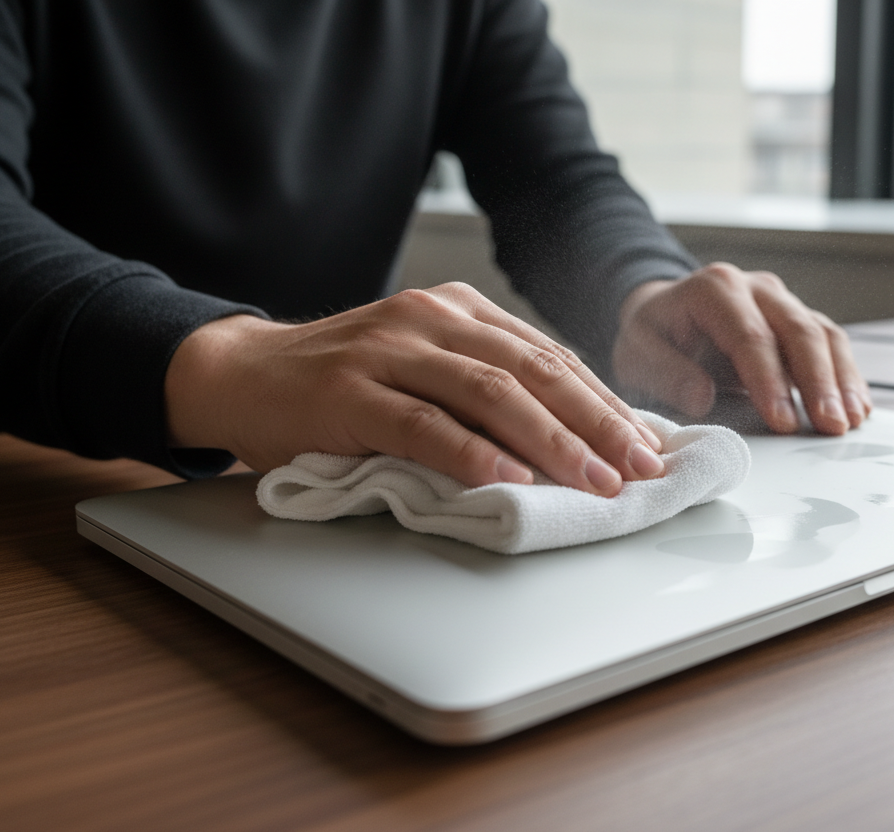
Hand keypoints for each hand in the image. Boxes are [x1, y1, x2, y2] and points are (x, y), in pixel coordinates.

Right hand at [165, 283, 665, 495]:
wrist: (245, 373)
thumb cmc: (344, 382)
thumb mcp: (424, 367)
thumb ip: (485, 387)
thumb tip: (570, 437)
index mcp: (461, 311)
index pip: (551, 357)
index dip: (605, 403)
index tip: (648, 445)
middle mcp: (432, 318)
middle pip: (534, 370)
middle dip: (597, 423)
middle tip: (640, 467)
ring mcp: (390, 350)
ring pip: (490, 392)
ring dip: (551, 440)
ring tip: (594, 480)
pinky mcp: (351, 390)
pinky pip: (423, 422)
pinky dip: (470, 451)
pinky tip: (508, 477)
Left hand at [611, 263, 871, 434]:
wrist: (663, 311)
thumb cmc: (652, 335)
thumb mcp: (638, 352)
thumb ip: (666, 373)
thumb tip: (701, 397)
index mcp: (715, 289)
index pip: (751, 336)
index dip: (770, 381)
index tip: (783, 422)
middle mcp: (756, 288)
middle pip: (799, 331)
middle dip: (818, 383)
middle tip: (831, 426)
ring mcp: (782, 302)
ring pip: (824, 334)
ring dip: (841, 380)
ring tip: (850, 421)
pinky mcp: (797, 320)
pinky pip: (830, 343)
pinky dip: (846, 376)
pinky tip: (856, 407)